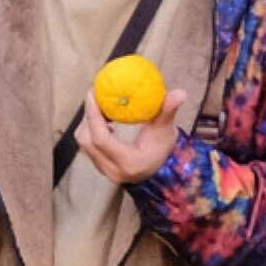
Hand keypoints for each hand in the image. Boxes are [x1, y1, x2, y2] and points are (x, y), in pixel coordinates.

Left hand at [74, 87, 191, 185]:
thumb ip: (169, 111)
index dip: (93, 115)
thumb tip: (180, 92)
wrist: (163, 172)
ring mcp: (105, 171)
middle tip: (95, 96)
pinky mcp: (101, 168)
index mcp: (128, 162)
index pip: (101, 138)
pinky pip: (88, 147)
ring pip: (84, 144)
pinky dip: (91, 131)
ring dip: (88, 124)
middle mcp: (113, 170)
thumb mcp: (166, 130)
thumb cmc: (163, 149)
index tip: (93, 93)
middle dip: (88, 117)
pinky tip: (103, 119)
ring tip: (99, 107)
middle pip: (87, 140)